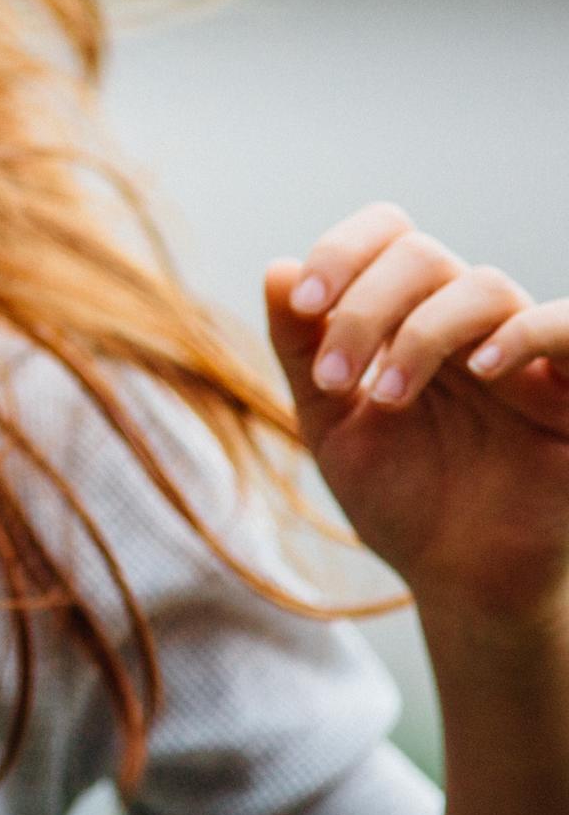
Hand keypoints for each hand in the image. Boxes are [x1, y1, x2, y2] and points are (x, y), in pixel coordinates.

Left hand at [264, 202, 568, 628]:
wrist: (456, 579)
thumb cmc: (398, 496)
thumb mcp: (330, 422)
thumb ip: (301, 348)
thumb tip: (275, 268)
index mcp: (406, 317)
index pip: (386, 235)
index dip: (341, 252)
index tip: (302, 305)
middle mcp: (464, 322)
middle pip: (421, 254)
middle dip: (364, 307)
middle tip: (332, 377)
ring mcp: (521, 355)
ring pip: (484, 285)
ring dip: (421, 332)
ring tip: (386, 397)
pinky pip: (568, 327)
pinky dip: (528, 331)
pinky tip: (483, 367)